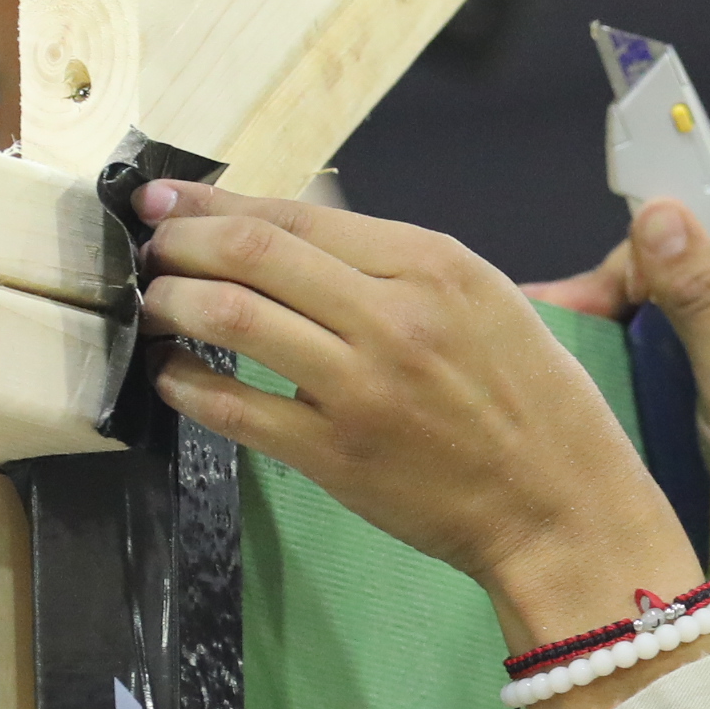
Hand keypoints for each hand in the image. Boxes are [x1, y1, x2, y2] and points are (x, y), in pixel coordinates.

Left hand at [130, 181, 709, 708]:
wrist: (561, 508)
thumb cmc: (534, 405)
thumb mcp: (487, 300)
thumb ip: (399, 265)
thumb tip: (299, 237)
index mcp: (434, 265)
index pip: (298, 214)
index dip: (218, 203)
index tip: (171, 200)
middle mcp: (394, 315)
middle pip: (253, 254)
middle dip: (180, 243)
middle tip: (148, 250)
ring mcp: (360, 386)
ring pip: (232, 318)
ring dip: (172, 304)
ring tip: (152, 305)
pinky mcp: (335, 454)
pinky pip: (234, 409)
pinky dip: (186, 387)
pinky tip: (170, 377)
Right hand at [527, 183, 709, 687]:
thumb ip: (701, 300)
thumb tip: (658, 211)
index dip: (663, 215)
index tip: (604, 263)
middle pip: (696, 253)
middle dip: (631, 278)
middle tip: (569, 318)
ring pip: (684, 304)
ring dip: (630, 321)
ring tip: (568, 342)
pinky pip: (687, 352)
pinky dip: (645, 358)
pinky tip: (599, 375)